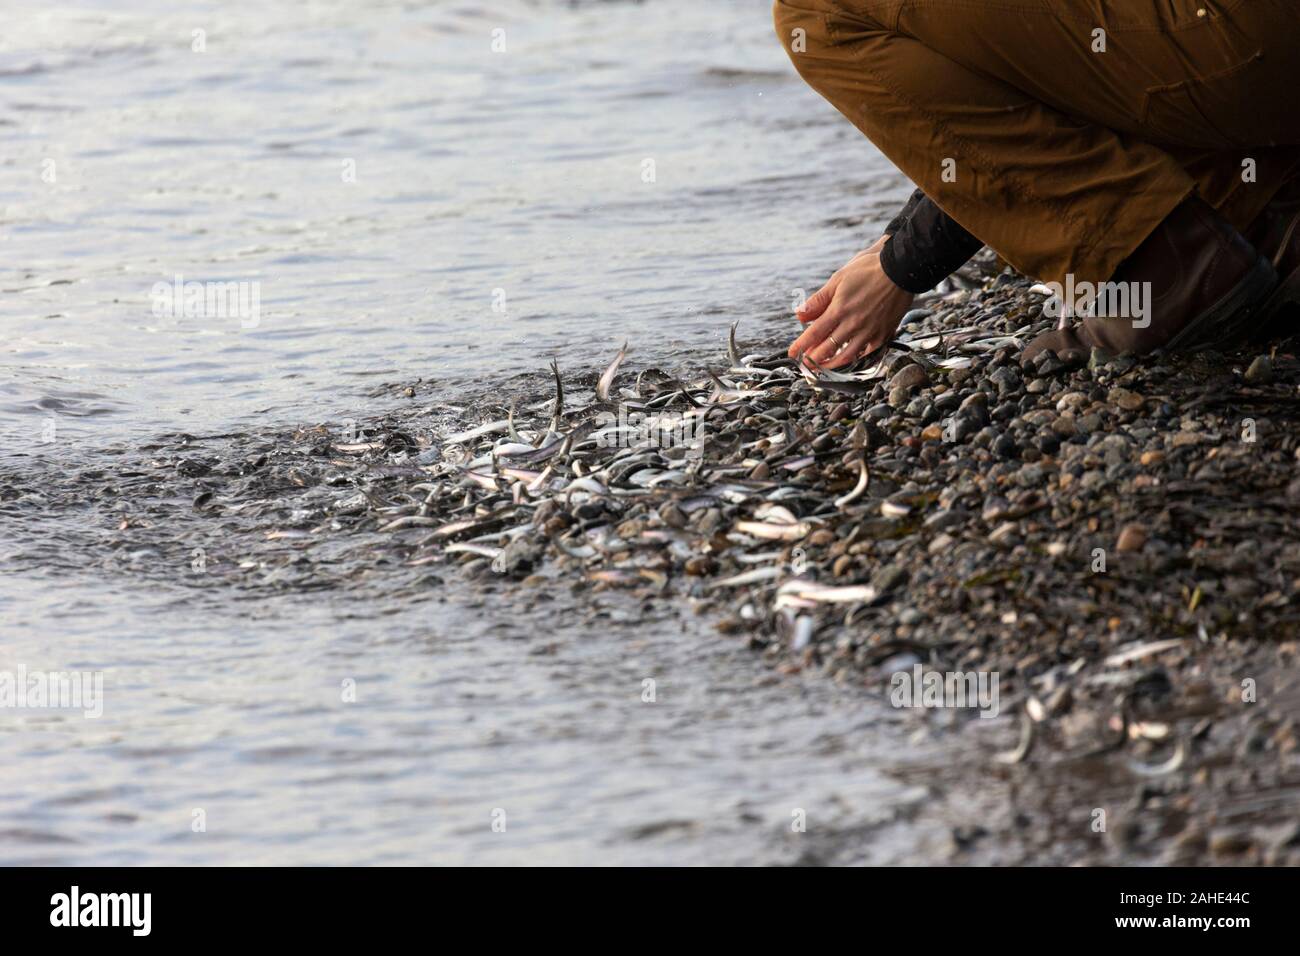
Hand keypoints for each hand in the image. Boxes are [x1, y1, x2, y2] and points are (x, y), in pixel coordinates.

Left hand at [788, 236, 913, 368]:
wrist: (900, 269)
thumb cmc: (868, 270)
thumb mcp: (838, 280)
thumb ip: (818, 300)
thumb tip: (799, 315)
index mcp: (839, 310)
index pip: (814, 333)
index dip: (801, 345)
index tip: (792, 353)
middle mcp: (853, 324)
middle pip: (827, 349)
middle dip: (813, 359)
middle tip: (805, 363)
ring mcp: (869, 331)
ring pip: (847, 356)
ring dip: (832, 364)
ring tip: (824, 366)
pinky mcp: (884, 333)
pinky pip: (868, 353)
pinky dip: (857, 359)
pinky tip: (851, 359)